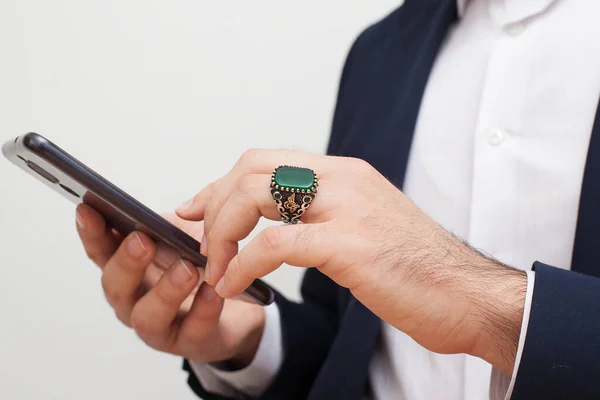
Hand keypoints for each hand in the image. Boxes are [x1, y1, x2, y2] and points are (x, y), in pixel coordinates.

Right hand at [75, 204, 264, 366]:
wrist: (242, 301)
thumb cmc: (206, 263)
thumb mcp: (190, 233)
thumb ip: (173, 222)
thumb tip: (162, 215)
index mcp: (129, 269)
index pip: (101, 251)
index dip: (91, 232)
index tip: (87, 209)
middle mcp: (135, 300)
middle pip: (116, 287)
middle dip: (126, 262)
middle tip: (142, 240)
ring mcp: (161, 326)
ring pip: (148, 317)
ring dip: (165, 291)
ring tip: (186, 268)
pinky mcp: (192, 343)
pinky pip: (194, 329)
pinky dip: (204, 308)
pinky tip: (213, 291)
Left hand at [176, 149, 526, 375]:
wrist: (469, 295)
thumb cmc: (416, 269)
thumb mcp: (365, 225)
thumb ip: (325, 215)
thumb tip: (278, 224)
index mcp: (344, 173)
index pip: (264, 160)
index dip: (219, 184)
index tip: (194, 210)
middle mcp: (343, 179)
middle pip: (251, 169)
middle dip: (213, 207)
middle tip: (201, 246)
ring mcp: (347, 208)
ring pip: (255, 195)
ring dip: (221, 234)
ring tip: (215, 269)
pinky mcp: (349, 244)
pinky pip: (273, 244)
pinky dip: (242, 264)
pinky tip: (235, 285)